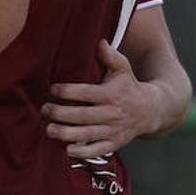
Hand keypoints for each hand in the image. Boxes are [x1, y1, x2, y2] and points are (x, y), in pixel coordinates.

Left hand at [42, 39, 157, 158]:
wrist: (152, 111)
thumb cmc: (129, 86)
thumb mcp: (123, 69)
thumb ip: (111, 56)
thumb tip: (100, 42)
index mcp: (111, 94)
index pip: (86, 93)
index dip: (67, 91)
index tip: (52, 89)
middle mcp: (112, 113)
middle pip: (82, 115)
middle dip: (60, 113)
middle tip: (44, 110)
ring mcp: (113, 130)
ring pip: (87, 134)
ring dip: (66, 133)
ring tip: (48, 130)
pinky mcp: (115, 143)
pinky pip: (98, 150)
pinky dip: (83, 152)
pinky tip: (68, 150)